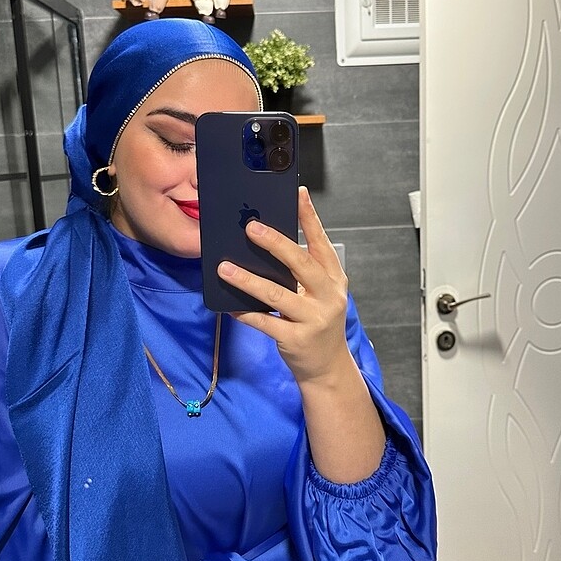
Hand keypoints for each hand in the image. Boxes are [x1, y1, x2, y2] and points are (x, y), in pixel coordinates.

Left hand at [218, 186, 349, 384]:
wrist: (328, 367)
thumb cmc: (317, 321)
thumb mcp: (319, 293)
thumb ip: (302, 271)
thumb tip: (266, 242)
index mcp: (334, 278)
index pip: (322, 243)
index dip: (310, 218)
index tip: (297, 194)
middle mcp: (328, 296)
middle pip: (300, 264)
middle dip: (275, 244)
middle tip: (251, 228)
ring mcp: (313, 318)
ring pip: (276, 294)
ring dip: (248, 280)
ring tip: (225, 268)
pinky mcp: (296, 339)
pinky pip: (264, 322)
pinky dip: (245, 313)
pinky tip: (228, 305)